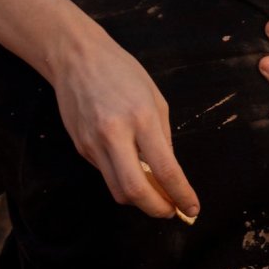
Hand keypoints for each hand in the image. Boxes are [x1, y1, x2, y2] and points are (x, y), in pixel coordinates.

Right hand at [51, 33, 198, 220]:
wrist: (77, 58)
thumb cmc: (121, 71)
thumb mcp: (155, 98)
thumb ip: (163, 137)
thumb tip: (169, 172)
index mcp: (141, 118)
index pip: (165, 169)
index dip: (181, 195)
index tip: (192, 208)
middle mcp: (115, 134)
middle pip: (135, 191)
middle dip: (157, 209)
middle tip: (171, 210)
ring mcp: (93, 143)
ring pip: (117, 190)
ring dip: (139, 199)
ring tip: (154, 193)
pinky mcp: (80, 148)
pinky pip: (105, 174)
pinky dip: (122, 178)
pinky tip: (130, 167)